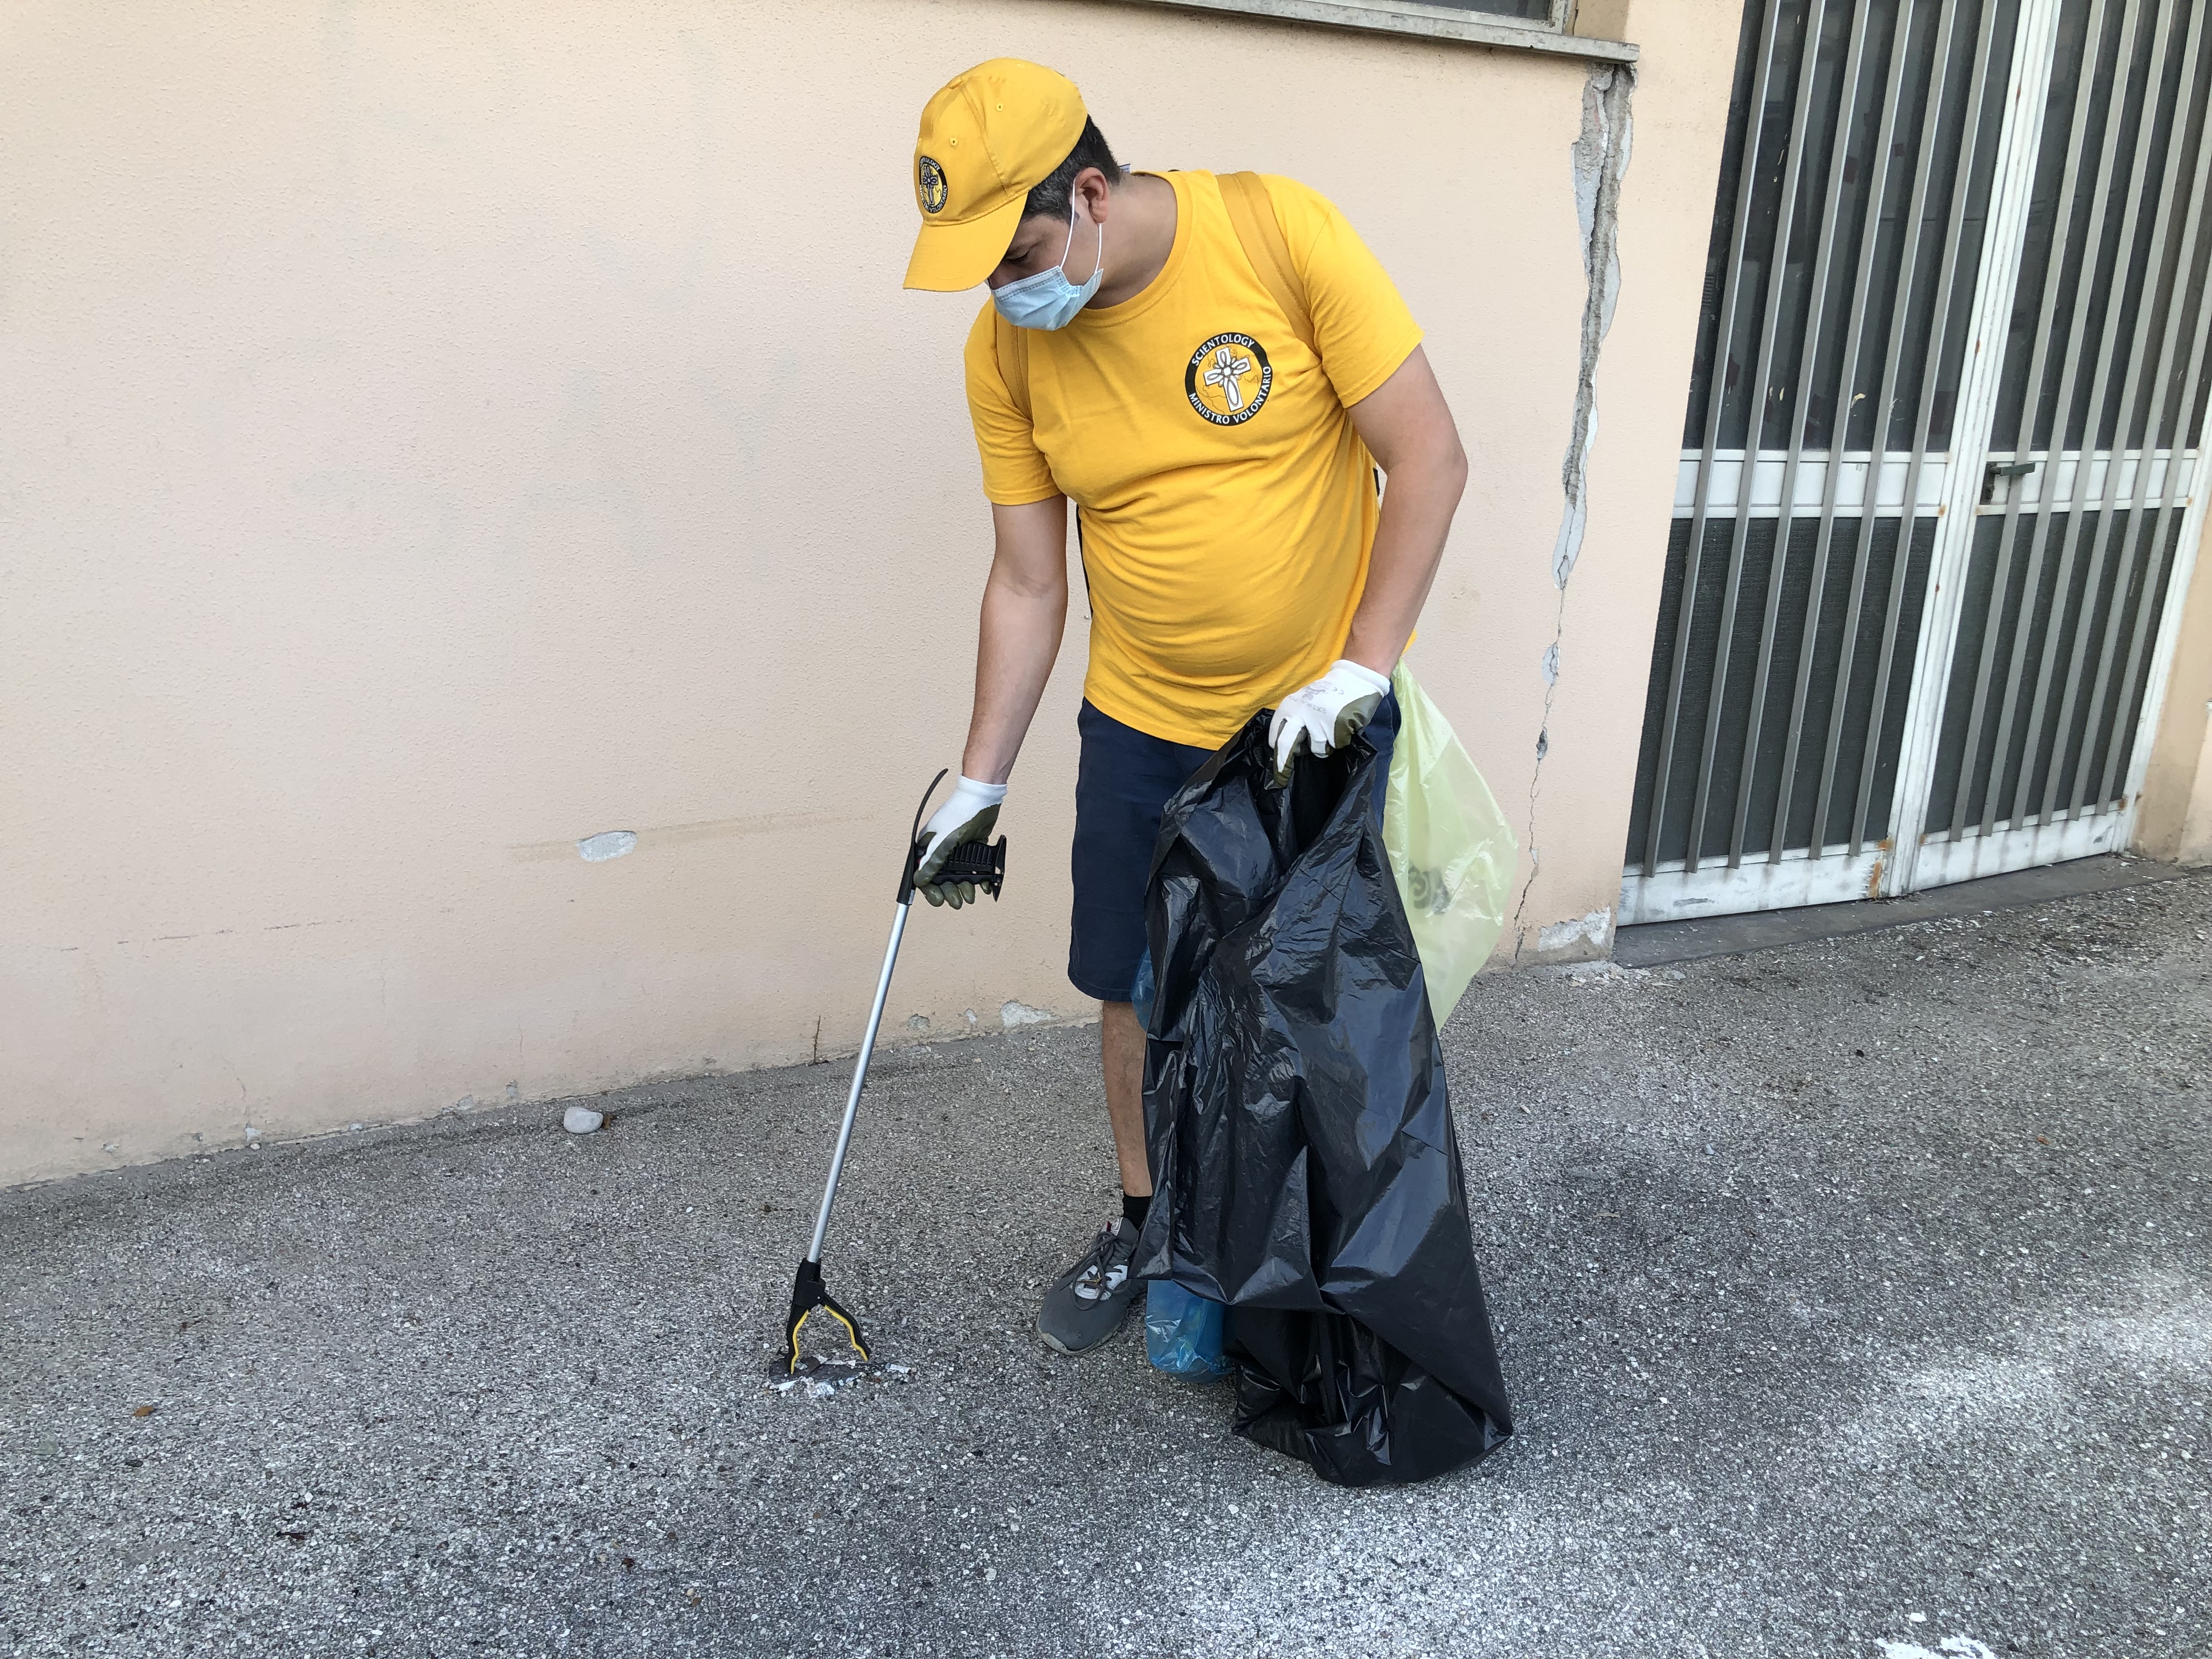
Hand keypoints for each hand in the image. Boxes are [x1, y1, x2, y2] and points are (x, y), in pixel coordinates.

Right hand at [914, 775, 1005, 907]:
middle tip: (957, 902)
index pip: (923, 874)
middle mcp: (940, 849)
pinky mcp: (970, 848)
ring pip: (957, 875)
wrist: (983, 797)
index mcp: (928, 846)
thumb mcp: (945, 841)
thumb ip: (933, 862)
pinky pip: (972, 868)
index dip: (930, 889)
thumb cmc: (961, 813)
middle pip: (941, 878)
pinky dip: (977, 878)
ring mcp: (955, 849)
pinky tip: (982, 887)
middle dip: (949, 891)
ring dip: (964, 887)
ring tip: (970, 897)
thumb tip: (919, 879)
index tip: (938, 900)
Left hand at [1268, 659, 1391, 777]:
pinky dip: (1340, 740)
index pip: (1276, 736)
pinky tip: (1344, 726)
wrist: (1354, 679)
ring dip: (1325, 745)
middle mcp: (1300, 714)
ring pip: (1317, 749)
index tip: (1278, 766)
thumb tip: (1286, 750)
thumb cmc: (1327, 695)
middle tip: (1281, 779)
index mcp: (1289, 707)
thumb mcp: (1304, 702)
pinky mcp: (1337, 727)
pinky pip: (1336, 745)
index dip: (1277, 753)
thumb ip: (1294, 722)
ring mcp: (1319, 721)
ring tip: (1332, 729)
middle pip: (1286, 746)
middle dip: (1283, 765)